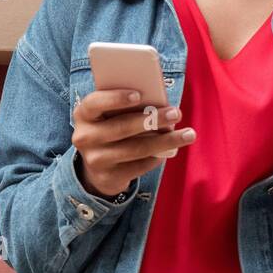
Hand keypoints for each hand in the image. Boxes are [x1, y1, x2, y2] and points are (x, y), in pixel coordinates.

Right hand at [72, 88, 195, 198]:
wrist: (97, 166)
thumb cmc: (110, 127)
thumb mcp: (109, 114)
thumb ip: (126, 105)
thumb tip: (159, 101)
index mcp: (83, 114)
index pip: (95, 103)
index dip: (116, 98)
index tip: (139, 94)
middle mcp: (85, 137)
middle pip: (122, 127)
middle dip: (152, 119)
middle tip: (176, 113)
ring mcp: (95, 160)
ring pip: (136, 149)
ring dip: (165, 141)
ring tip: (188, 134)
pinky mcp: (109, 177)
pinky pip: (140, 166)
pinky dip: (158, 157)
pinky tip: (171, 149)